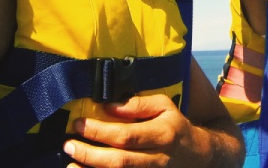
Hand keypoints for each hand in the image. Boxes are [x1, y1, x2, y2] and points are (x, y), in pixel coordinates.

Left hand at [63, 94, 202, 167]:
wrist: (199, 156)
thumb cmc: (175, 127)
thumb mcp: (164, 106)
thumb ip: (138, 104)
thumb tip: (109, 106)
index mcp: (162, 134)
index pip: (126, 135)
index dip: (100, 131)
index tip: (79, 124)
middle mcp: (158, 159)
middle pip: (120, 161)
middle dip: (90, 154)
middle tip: (69, 145)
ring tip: (71, 164)